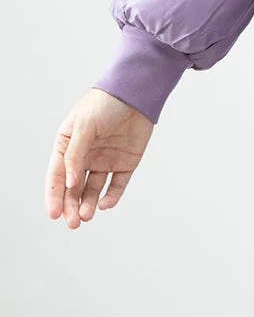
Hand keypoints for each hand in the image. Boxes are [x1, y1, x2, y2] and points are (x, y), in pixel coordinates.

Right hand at [45, 89, 154, 228]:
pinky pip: (116, 184)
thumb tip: (71, 182)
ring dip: (88, 204)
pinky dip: (111, 196)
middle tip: (73, 223)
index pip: (57, 175)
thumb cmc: (104, 104)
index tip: (54, 214)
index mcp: (68, 146)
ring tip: (86, 215)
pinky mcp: (125, 163)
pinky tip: (105, 204)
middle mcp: (85, 156)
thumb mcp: (85, 126)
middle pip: (74, 187)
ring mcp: (105, 160)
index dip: (54, 195)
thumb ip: (76, 154)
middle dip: (71, 206)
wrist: (136, 94)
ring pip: (93, 189)